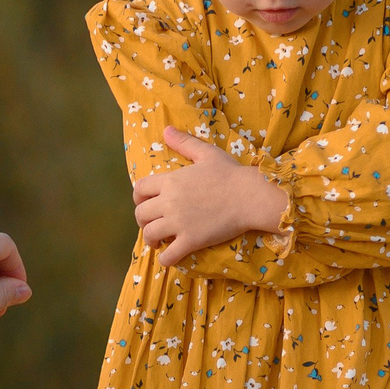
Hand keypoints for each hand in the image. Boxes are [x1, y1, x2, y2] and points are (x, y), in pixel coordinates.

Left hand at [133, 127, 289, 266]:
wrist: (250, 196)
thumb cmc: (231, 174)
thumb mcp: (206, 153)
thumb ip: (184, 143)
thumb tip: (166, 130)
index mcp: (171, 181)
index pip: (139, 189)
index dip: (138, 198)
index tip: (146, 203)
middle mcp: (170, 202)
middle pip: (140, 214)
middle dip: (143, 220)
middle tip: (153, 224)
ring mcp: (179, 223)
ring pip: (149, 235)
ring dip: (151, 240)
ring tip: (159, 242)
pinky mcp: (191, 240)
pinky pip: (168, 256)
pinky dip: (165, 259)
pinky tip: (170, 256)